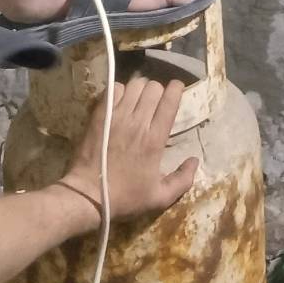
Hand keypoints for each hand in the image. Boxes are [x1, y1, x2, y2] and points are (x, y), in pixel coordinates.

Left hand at [63, 79, 196, 224]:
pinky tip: (120, 102)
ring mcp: (117, 115)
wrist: (88, 195)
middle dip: (159, 90)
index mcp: (155, 139)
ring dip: (140, 89)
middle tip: (156, 101)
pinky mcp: (100, 114)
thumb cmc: (125, 198)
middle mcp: (138, 122)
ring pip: (135, 84)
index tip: (177, 89)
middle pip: (154, 87)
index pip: (170, 100)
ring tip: (139, 100)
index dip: (176, 89)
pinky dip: (120, 91)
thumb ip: (182, 180)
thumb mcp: (159, 198)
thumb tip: (195, 160)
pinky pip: (114, 89)